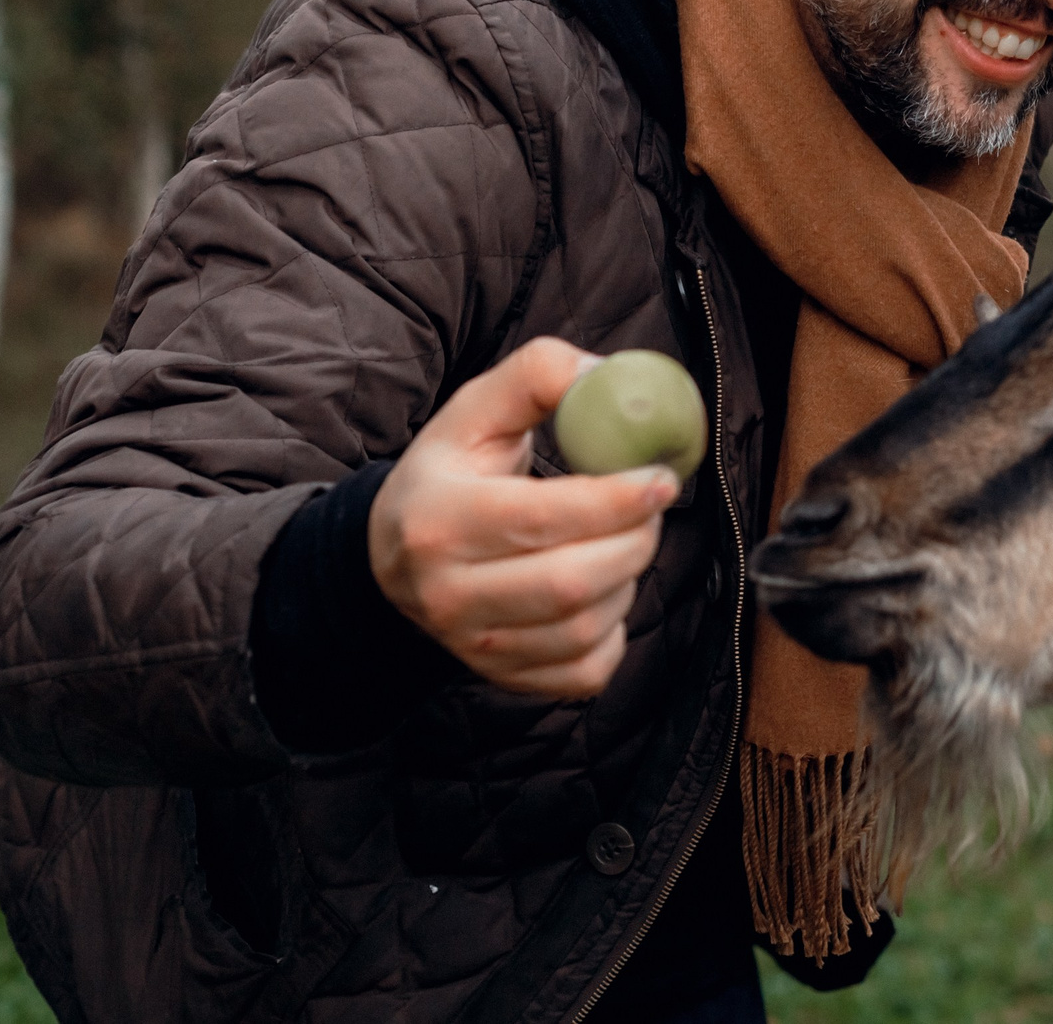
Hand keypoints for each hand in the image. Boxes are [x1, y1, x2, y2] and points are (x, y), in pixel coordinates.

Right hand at [369, 337, 679, 699]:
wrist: (391, 557)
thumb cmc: (449, 474)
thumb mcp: (473, 412)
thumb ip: (535, 377)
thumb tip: (603, 376)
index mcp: (437, 519)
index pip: (540, 518)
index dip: (615, 500)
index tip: (661, 478)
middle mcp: (447, 593)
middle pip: (570, 582)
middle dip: (634, 539)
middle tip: (652, 504)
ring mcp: (472, 645)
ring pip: (584, 627)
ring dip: (627, 579)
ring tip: (623, 539)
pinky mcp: (503, 676)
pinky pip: (585, 670)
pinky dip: (615, 631)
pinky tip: (604, 590)